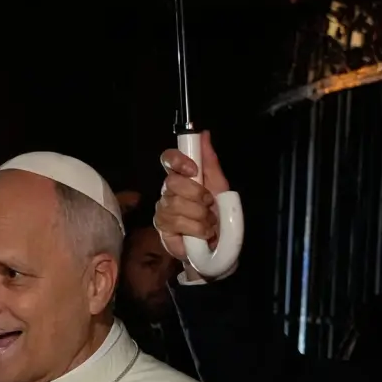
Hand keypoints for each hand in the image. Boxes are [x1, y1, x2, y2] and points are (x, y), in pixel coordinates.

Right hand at [155, 130, 228, 270]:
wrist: (219, 246)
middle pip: (173, 182)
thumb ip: (210, 161)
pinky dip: (196, 228)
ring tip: (208, 222)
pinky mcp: (162, 227)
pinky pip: (176, 222)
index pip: (169, 159)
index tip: (192, 170)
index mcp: (182, 177)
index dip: (178, 160)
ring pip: (176, 204)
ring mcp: (163, 208)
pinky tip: (202, 233)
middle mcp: (169, 190)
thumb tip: (204, 134)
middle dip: (197, 195)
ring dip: (199, 215)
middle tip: (208, 204)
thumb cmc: (218, 215)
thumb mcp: (220, 186)